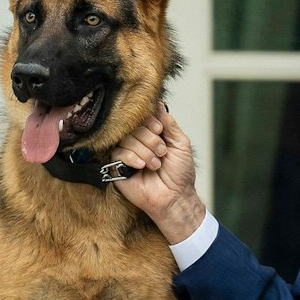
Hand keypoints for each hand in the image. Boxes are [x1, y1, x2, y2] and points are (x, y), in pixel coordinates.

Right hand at [110, 104, 203, 241]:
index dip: (150, 121)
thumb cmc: (180, 174)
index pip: (142, 116)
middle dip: (150, 139)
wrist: (175, 197)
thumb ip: (169, 123)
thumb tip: (158, 102)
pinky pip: (118, 153)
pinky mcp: (117, 167)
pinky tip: (142, 167)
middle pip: (133, 126)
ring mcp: (127, 154)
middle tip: (162, 153)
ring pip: (126, 139)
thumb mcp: (181, 144)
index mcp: (151, 134)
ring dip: (144, 151)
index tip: (160, 131)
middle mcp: (137, 142)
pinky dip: (132, 158)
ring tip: (155, 164)